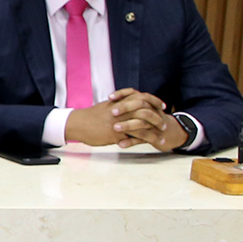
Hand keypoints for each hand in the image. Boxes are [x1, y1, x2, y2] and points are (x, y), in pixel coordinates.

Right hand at [64, 90, 182, 149]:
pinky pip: (135, 136)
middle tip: (164, 124)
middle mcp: (122, 110)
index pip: (143, 97)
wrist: (77, 124)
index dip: (155, 101)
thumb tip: (128, 104)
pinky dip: (146, 140)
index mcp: (120, 101)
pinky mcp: (117, 133)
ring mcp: (120, 122)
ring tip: (162, 138)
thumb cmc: (90, 116)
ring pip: (144, 125)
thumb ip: (119, 104)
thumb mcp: (106, 106)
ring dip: (155, 132)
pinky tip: (151, 144)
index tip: (162, 106)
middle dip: (158, 118)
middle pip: (147, 111)